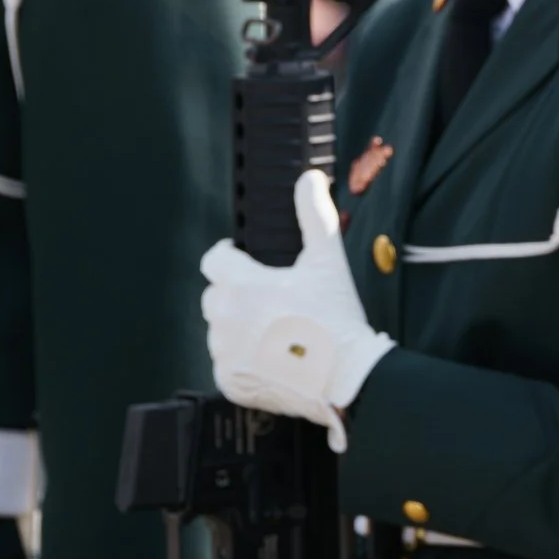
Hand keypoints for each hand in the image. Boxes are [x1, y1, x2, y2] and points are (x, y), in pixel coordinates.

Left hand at [199, 170, 394, 452]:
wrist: (344, 375)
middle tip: (273, 300)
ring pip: (220, 330)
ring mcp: (224, 352)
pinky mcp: (228, 380)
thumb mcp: (328, 262)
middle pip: (216, 296)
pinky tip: (275, 357)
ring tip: (277, 331)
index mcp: (243, 285)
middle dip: (237, 294)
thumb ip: (314, 216)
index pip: (214, 260)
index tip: (243, 260)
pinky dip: (245, 359)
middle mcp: (225, 318)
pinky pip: (227, 362)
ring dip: (239, 327)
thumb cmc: (336, 317)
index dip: (228, 257)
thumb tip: (309, 178)